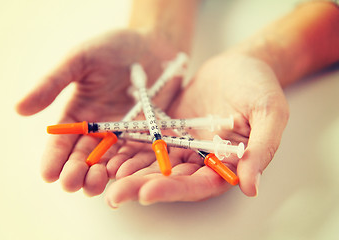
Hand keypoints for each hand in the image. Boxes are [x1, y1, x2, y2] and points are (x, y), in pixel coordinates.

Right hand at [16, 29, 182, 195]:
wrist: (154, 45)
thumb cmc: (115, 48)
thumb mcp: (81, 59)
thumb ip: (53, 82)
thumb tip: (19, 108)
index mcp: (79, 115)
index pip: (61, 142)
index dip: (53, 159)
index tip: (48, 174)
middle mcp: (99, 130)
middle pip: (83, 159)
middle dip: (75, 173)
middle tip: (72, 181)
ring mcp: (123, 135)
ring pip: (108, 164)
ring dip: (99, 177)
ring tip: (96, 181)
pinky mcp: (147, 135)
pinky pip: (136, 156)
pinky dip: (128, 168)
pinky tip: (123, 174)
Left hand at [105, 53, 288, 205]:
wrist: (241, 65)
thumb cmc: (260, 86)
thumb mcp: (269, 112)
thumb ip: (262, 148)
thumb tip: (251, 187)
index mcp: (228, 164)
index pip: (200, 184)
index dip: (174, 189)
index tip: (147, 192)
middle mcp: (202, 160)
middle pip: (171, 179)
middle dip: (142, 186)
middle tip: (114, 194)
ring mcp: (184, 146)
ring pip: (155, 164)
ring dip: (131, 172)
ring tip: (105, 176)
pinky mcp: (170, 130)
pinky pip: (148, 142)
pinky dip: (130, 149)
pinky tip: (110, 154)